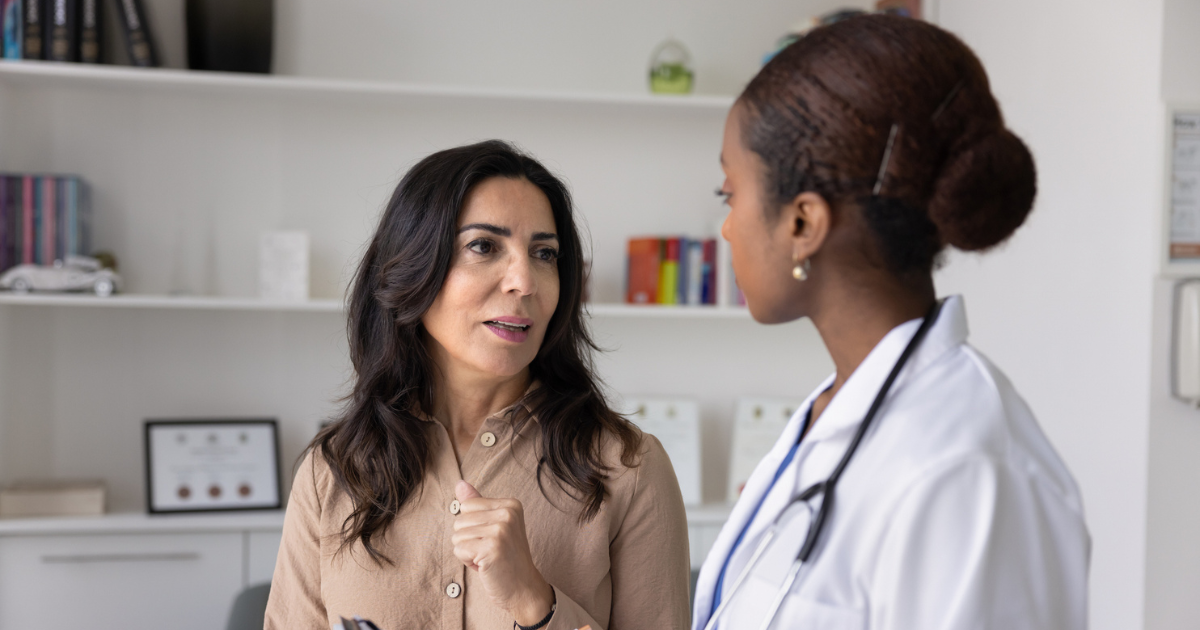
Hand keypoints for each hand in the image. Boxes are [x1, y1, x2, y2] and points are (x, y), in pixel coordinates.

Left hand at [451, 481, 554, 625]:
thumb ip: (477, 505)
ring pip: (457, 535)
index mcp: (510, 504)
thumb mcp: (494, 527)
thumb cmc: (506, 559)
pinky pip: (459, 549)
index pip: (467, 505)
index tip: (492, 539)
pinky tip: (485, 565)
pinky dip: (467, 562)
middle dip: (468, 540)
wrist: (523, 588)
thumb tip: (460, 484)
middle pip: (459, 520)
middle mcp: (507, 513)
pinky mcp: (491, 547)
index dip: (473, 526)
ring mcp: (501, 530)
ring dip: (468, 552)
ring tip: (488, 558)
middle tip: (490, 551)